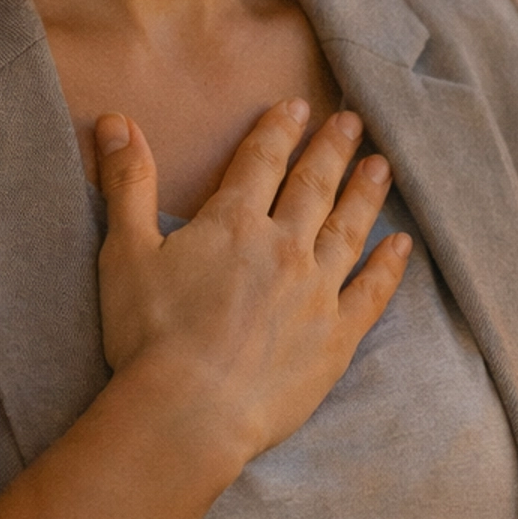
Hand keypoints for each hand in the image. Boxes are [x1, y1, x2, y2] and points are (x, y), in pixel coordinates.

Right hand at [95, 98, 409, 467]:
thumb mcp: (125, 251)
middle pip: (314, 186)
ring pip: (348, 229)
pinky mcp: (336, 338)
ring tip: (382, 167)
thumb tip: (115, 120)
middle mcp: (284, 247)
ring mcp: (316, 292)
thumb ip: (128, 182)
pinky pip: (371, 293)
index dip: (280, 130)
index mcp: (234, 222)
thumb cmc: (150, 336)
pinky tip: (402, 246)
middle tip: (353, 122)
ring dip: (365, 194)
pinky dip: (388, 267)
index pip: (262, 161)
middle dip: (333, 150)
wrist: (191, 413)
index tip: (300, 106)